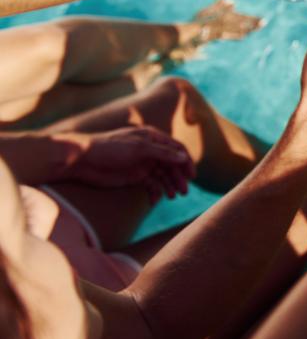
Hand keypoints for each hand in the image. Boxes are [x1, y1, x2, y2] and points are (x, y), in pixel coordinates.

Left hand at [56, 127, 194, 203]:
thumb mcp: (139, 148)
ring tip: (172, 197)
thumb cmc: (110, 148)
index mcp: (153, 138)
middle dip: (178, 177)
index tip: (192, 175)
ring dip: (169, 186)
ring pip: (163, 176)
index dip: (186, 161)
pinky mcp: (135, 177)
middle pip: (172, 165)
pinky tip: (153, 201)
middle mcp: (150, 150)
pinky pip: (151, 185)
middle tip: (183, 191)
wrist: (83, 159)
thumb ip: (163, 153)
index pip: (176, 149)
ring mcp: (143, 164)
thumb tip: (184, 157)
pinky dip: (155, 193)